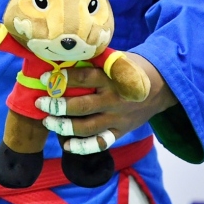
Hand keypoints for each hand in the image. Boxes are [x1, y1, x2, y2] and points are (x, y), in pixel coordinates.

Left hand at [35, 53, 177, 154]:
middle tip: (41, 103)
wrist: (162, 86)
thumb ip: (94, 61)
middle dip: (57, 106)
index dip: (62, 78)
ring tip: (47, 122)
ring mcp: (118, 118)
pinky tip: (66, 145)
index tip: (44, 78)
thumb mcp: (116, 59)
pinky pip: (101, 143)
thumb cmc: (132, 68)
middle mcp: (114, 100)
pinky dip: (83, 147)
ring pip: (87, 127)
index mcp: (111, 78)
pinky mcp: (121, 131)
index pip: (83, 78)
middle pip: (82, 106)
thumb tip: (62, 57)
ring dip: (64, 126)